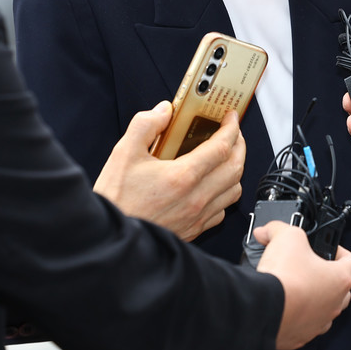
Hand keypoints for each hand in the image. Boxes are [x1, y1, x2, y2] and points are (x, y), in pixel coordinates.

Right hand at [95, 103, 244, 240]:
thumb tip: (164, 111)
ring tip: (226, 158)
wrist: (110, 238)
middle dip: (239, 145)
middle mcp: (196, 198)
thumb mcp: (124, 153)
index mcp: (182, 176)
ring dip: (235, 170)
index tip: (231, 118)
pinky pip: (221, 211)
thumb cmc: (116, 200)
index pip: (222, 147)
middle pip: (235, 168)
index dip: (231, 128)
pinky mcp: (193, 230)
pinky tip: (213, 186)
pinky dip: (224, 194)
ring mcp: (197, 217)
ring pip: (233, 191)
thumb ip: (145, 125)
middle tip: (233, 133)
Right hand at [254, 222, 350, 349]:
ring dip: (316, 299)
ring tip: (298, 288)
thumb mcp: (286, 237)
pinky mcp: (301, 336)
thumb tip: (266, 231)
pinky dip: (298, 316)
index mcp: (340, 278)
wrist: (266, 309)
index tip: (328, 248)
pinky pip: (305, 325)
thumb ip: (279, 229)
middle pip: (342, 289)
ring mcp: (319, 322)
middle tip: (312, 267)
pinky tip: (284, 305)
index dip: (340, 251)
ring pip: (325, 310)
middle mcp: (334, 303)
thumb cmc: (285, 277)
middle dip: (329, 277)